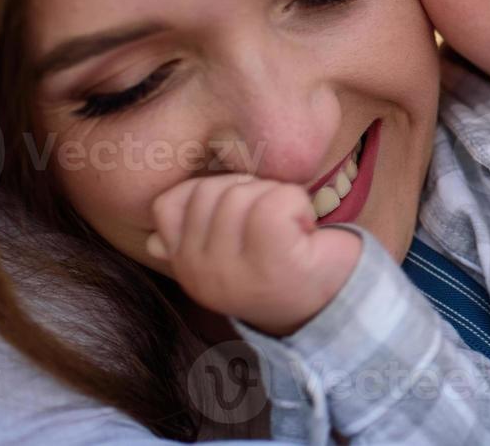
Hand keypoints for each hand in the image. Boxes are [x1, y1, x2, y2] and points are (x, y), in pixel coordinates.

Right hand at [146, 173, 361, 336]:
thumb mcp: (230, 253)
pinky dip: (297, 202)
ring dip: (276, 196)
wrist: (336, 300)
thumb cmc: (282, 264)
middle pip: (208, 190)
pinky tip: (304, 227)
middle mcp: (199, 274)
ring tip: (289, 227)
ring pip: (241, 193)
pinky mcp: (272, 262)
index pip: (168, 203)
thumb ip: (190, 242)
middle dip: (248, 190)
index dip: (210, 191)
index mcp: (185, 267)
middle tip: (274, 220)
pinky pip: (275, 201)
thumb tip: (153, 241)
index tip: (242, 214)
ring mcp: (232, 272)